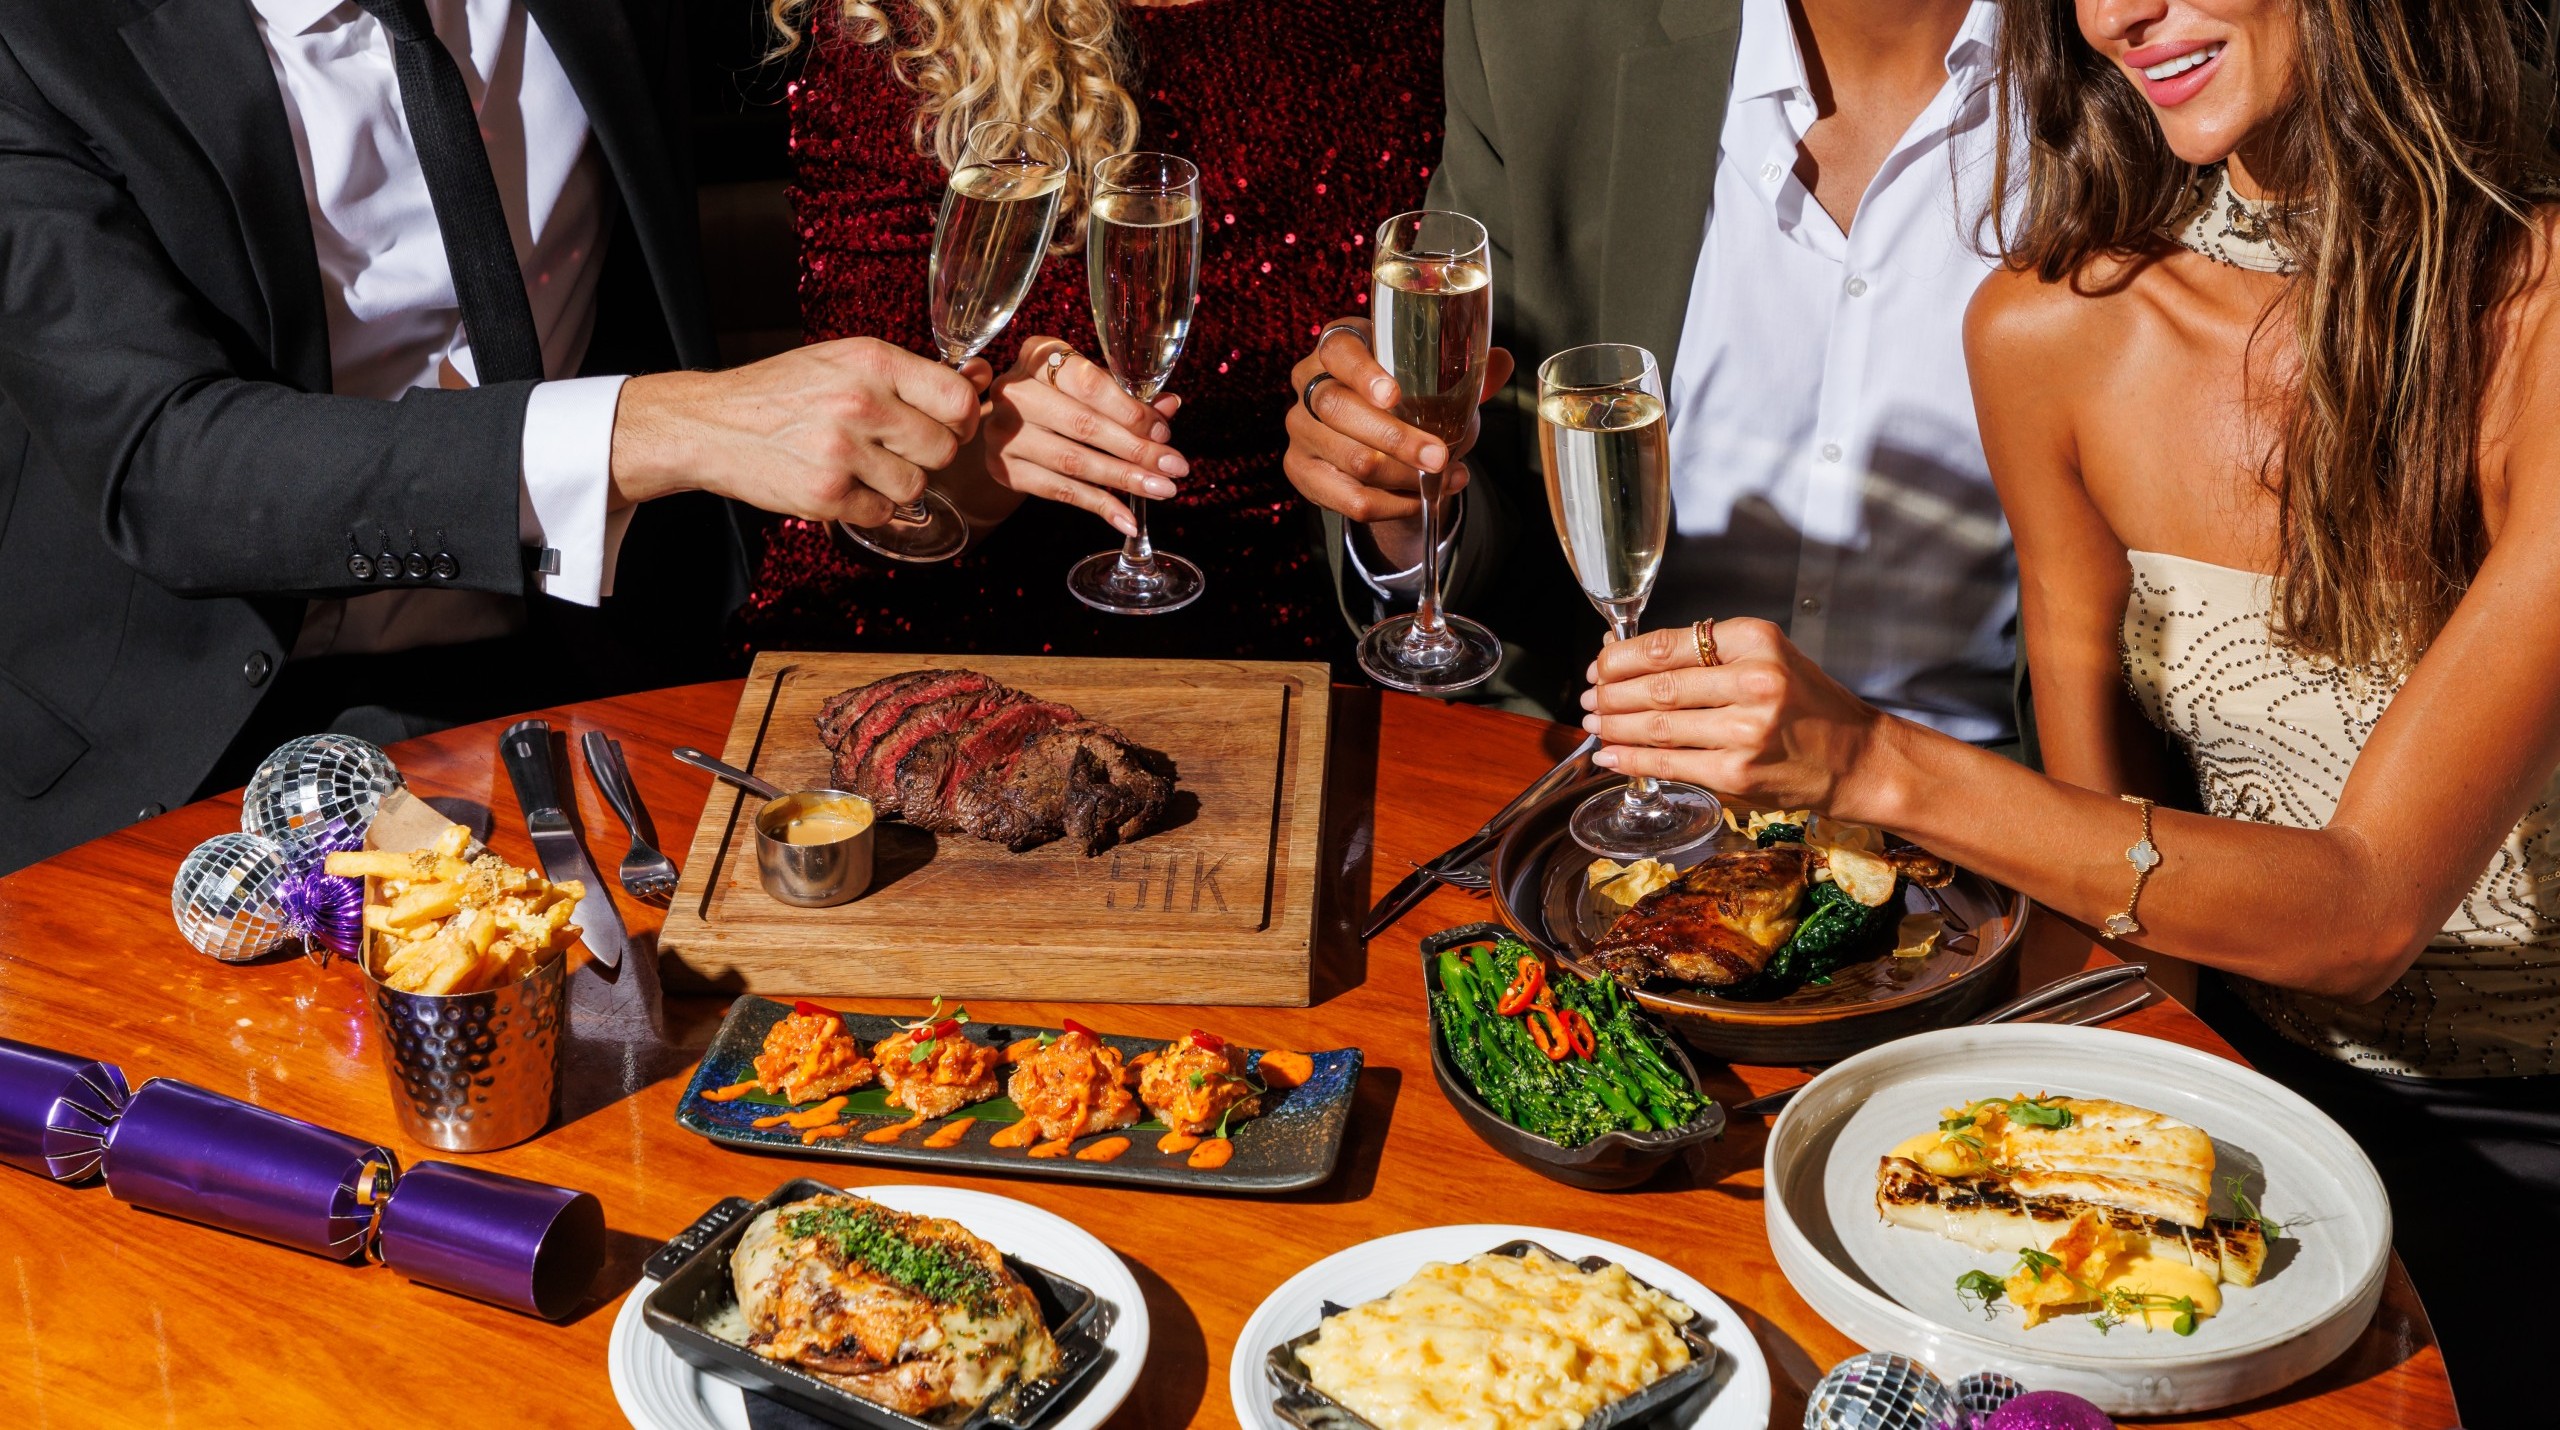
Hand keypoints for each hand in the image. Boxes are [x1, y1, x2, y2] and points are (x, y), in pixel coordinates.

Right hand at [608, 337, 986, 527]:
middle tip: (894, 448)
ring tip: (862, 465)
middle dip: (927, 454)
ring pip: (916, 486)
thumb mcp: (843, 361)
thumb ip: (909, 375)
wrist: (712, 424)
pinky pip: (882, 512)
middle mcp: (860, 403)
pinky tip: (841, 484)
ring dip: (897, 483)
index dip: (961, 420)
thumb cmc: (783, 392)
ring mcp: (842, 452)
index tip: (947, 425)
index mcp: (870, 361)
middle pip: (943, 448)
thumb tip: (981, 379)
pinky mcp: (826, 495)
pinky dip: (868, 506)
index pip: (957, 399)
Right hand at [984, 338, 1187, 536]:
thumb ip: (1125, 393)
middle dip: (1136, 450)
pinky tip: (1127, 518)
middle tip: (1173, 467)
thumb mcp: (1087, 383)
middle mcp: (1016, 391)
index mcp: (1039, 356)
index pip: (1089, 384)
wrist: (1007, 424)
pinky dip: (1099, 506)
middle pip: (1084, 425)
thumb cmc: (1056, 396)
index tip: (1163, 433)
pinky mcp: (1005, 469)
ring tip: (1160, 489)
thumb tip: (1169, 406)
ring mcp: (1005, 433)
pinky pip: (1060, 491)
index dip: (1130, 411)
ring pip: (1074, 462)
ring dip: (1123, 479)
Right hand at [1281, 317, 1513, 565]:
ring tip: (1447, 477)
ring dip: (1405, 476)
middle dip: (1396, 439)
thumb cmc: (1404, 394)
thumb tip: (1503, 362)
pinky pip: (1350, 498)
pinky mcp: (1301, 469)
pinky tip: (1421, 499)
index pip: (1338, 350)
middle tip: (1440, 456)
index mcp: (1337, 347)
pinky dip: (1393, 504)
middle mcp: (1309, 384)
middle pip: (1341, 411)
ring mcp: (1300, 429)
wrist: (1371, 434)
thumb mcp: (1430, 378)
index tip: (1394, 396)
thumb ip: (1465, 372)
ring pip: (1351, 460)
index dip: (1363, 373)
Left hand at [1581, 619, 1891, 813]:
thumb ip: (1707, 656)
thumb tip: (1628, 658)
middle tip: (1589, 697)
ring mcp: (1745, 730)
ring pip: (1658, 725)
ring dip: (1615, 725)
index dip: (1620, 659)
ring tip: (1595, 722)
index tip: (1599, 666)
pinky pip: (1669, 763)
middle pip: (1657, 686)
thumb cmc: (1809, 706)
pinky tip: (1611, 755)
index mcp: (1756, 641)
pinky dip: (1631, 759)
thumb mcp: (1768, 658)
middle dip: (1611, 693)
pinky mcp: (1738, 772)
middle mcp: (1753, 681)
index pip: (1667, 645)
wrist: (1857, 757)